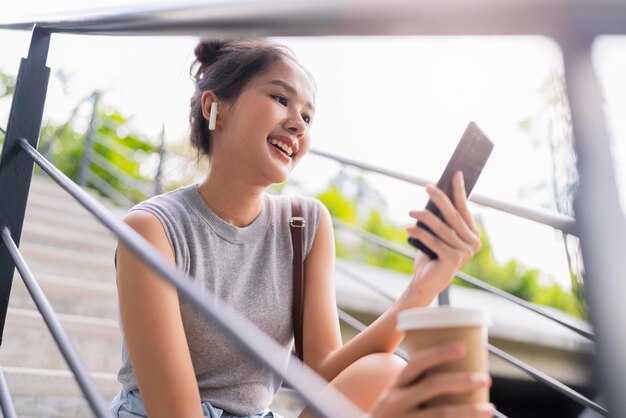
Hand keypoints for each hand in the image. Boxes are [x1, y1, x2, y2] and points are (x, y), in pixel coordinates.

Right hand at [369, 342, 493, 417]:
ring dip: (468, 410)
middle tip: (486, 379)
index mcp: (396, 384)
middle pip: (433, 386)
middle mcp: (397, 400)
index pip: (417, 363)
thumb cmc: (396, 412)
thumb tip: (460, 368)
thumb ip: (420, 384)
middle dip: (462, 380)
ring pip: (440, 413)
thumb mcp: (398, 394)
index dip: (439, 353)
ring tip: (489, 409)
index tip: (464, 347)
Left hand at [405, 172, 481, 302]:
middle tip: (427, 187)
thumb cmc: (431, 255)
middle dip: (440, 199)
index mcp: (472, 235)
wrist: (426, 282)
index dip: (459, 191)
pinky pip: (434, 241)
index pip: (465, 209)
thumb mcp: (438, 235)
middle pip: (454, 216)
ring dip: (425, 217)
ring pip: (442, 228)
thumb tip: (435, 195)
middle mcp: (473, 243)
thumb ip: (441, 220)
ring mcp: (464, 253)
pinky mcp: (453, 260)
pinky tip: (408, 228)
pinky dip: (420, 234)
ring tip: (411, 211)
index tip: (455, 174)